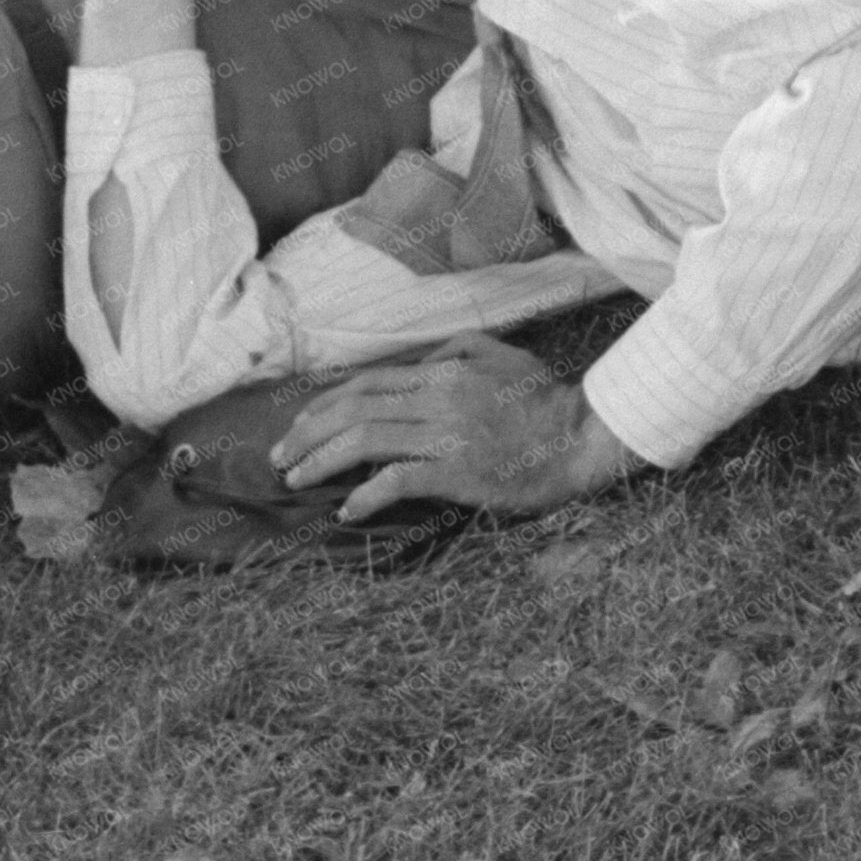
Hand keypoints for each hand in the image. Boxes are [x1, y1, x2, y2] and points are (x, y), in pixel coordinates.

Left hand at [269, 333, 643, 522]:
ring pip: (363, 442)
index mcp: (441, 371)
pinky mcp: (456, 471)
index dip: (322, 405)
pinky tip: (347, 509)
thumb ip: (452, 351)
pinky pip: (396, 481)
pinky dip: (365, 495)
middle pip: (352, 411)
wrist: (581, 438)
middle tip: (279, 457)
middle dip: (306, 434)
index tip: (297, 426)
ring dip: (320, 461)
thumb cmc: (543, 399)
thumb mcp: (498, 354)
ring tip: (296, 479)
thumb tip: (413, 367)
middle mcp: (435, 398)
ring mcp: (444, 435)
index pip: (364, 385)